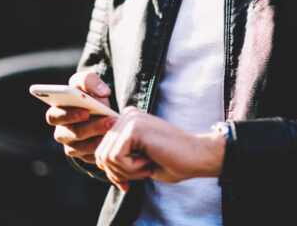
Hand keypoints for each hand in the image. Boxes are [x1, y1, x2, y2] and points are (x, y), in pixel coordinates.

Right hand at [46, 71, 116, 162]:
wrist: (102, 111)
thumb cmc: (89, 95)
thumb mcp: (87, 82)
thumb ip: (90, 80)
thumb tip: (102, 92)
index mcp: (57, 112)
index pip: (53, 117)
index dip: (67, 115)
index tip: (85, 112)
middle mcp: (61, 131)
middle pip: (72, 133)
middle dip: (93, 127)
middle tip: (110, 121)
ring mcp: (72, 146)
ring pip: (83, 147)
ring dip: (100, 138)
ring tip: (117, 129)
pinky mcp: (84, 156)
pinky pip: (92, 156)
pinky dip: (103, 148)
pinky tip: (114, 140)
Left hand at [94, 106, 225, 191]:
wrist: (197, 156)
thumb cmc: (173, 161)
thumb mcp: (138, 162)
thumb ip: (118, 160)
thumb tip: (99, 166)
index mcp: (127, 121)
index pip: (102, 151)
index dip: (115, 172)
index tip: (131, 180)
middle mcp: (126, 115)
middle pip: (100, 155)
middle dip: (119, 173)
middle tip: (143, 170)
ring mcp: (129, 119)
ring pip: (106, 157)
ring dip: (127, 171)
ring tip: (147, 163)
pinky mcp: (134, 127)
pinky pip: (116, 157)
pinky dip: (132, 168)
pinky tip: (149, 159)